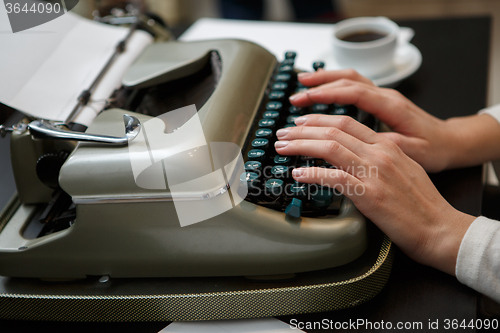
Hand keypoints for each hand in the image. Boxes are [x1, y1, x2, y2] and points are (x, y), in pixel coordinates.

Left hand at [274, 115, 474, 274]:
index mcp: (387, 145)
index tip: (301, 122)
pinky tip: (297, 175)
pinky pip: (333, 177)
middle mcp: (379, 153)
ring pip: (330, 148)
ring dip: (301, 145)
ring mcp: (374, 172)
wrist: (439, 228)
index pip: (346, 122)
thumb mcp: (404, 169)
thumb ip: (380, 157)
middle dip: (302, 129)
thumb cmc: (422, 204)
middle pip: (333, 131)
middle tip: (283, 133)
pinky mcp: (369, 194)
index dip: (319, 120)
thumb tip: (355, 156)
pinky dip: (311, 174)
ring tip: (282, 147)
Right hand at [289, 69, 499, 171]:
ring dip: (324, 81)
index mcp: (392, 106)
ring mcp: (383, 96)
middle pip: (347, 81)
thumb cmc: (435, 149)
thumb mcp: (414, 152)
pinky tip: (321, 92)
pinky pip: (353, 87)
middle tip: (294, 98)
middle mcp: (386, 96)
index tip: (305, 101)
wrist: (451, 142)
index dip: (327, 95)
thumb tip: (361, 145)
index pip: (354, 93)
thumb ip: (388, 145)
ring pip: (350, 79)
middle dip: (318, 86)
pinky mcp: (380, 101)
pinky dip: (334, 86)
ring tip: (301, 85)